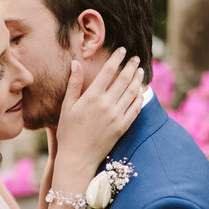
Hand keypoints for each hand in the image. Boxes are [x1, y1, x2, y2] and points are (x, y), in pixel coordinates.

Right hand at [53, 48, 143, 185]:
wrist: (77, 158)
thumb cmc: (68, 132)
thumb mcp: (67, 107)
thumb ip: (74, 84)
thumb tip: (75, 63)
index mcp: (91, 97)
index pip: (108, 71)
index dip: (117, 58)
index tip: (122, 50)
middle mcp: (106, 105)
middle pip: (124, 79)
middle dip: (131, 66)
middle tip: (136, 58)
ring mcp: (116, 116)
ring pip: (132, 92)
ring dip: (138, 79)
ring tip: (140, 71)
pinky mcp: (123, 127)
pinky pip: (135, 109)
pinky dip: (140, 97)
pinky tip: (141, 91)